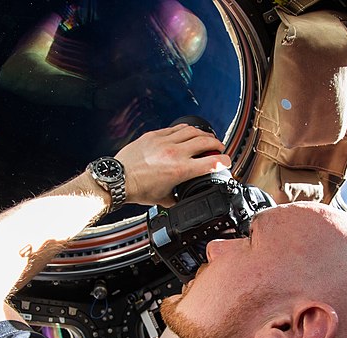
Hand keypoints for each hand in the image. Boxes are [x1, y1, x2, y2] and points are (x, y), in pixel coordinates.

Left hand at [116, 124, 231, 206]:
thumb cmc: (138, 189)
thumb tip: (182, 201)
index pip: (212, 162)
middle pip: (206, 141)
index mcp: (181, 170)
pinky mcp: (154, 135)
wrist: (118, 180)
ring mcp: (164, 142)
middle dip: (217, 144)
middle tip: (219, 147)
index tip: (227, 161)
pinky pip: (175, 128)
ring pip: (192, 131)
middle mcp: (175, 153)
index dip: (225, 161)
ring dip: (203, 134)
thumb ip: (177, 199)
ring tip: (207, 138)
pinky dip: (186, 130)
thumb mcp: (163, 199)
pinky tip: (188, 133)